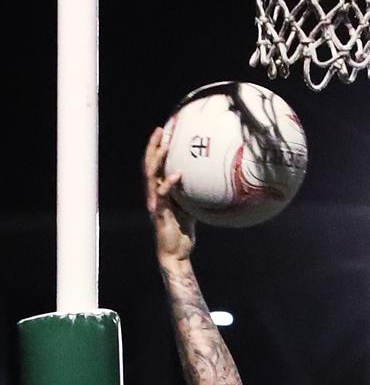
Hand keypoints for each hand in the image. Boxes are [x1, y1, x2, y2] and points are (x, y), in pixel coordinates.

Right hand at [143, 127, 195, 262]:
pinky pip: (162, 195)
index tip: (164, 132)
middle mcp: (153, 195)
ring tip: (164, 145)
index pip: (154, 166)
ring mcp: (155, 203)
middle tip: (160, 130)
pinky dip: (169, 183)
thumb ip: (191, 195)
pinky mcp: (160, 213)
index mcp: (159, 193)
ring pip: (151, 176)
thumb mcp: (189, 209)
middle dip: (153, 146)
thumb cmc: (182, 233)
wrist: (176, 253)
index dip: (156, 149)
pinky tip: (177, 174)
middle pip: (148, 165)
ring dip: (157, 159)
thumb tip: (206, 182)